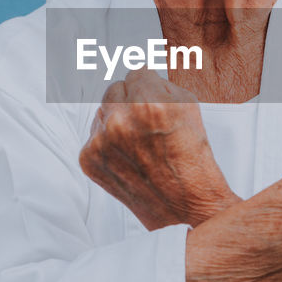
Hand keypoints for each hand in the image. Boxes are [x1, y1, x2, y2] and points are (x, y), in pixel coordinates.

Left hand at [79, 68, 237, 229]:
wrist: (185, 208)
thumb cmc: (192, 161)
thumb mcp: (190, 109)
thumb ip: (162, 86)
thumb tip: (143, 76)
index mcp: (148, 104)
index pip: (136, 73)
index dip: (148, 85)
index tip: (151, 94)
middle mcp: (120, 121)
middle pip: (115, 89)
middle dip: (130, 101)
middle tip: (146, 122)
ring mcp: (100, 142)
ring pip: (103, 112)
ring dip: (118, 121)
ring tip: (139, 144)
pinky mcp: (89, 160)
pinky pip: (94, 137)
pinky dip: (108, 144)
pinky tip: (129, 157)